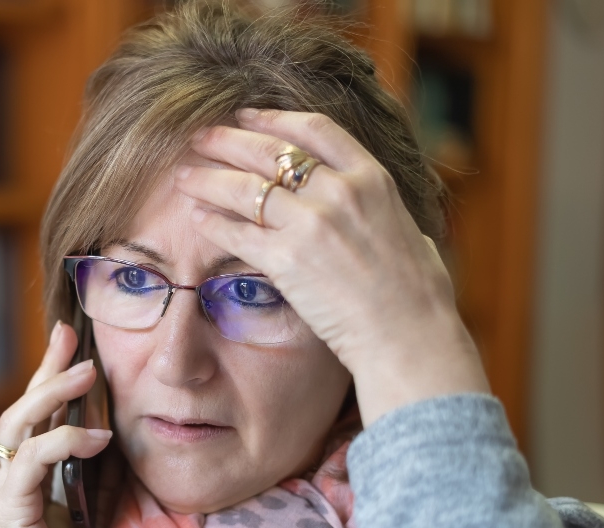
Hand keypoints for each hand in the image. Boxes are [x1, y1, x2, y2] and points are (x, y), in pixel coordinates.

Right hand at [0, 321, 121, 527]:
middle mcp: (12, 475)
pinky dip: (65, 441)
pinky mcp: (12, 507)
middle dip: (48, 368)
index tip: (75, 340)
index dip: (53, 375)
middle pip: (23, 406)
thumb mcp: (99, 511)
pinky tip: (98, 437)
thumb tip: (128, 434)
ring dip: (53, 392)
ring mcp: (7, 489)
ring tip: (88, 372)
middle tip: (72, 336)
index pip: (40, 414)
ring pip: (20, 423)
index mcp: (30, 474)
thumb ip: (102, 474)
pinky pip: (34, 460)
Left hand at [175, 109, 489, 423]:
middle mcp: (339, 192)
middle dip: (228, 141)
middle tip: (200, 138)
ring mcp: (311, 224)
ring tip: (184, 177)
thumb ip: (384, 212)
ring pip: (243, 188)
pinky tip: (198, 219)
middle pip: (269, 152)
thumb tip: (378, 211)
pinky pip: (237, 234)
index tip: (247, 115)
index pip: (314, 129)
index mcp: (372, 179)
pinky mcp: (286, 260)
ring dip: (208, 179)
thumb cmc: (419, 295)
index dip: (273, 118)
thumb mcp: (411, 231)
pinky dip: (213, 224)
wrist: (409, 336)